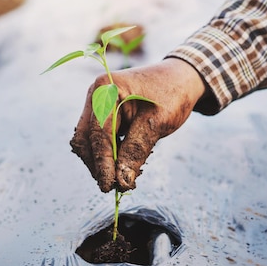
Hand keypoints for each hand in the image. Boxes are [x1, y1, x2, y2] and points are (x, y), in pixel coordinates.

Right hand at [70, 58, 206, 191]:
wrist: (180, 78)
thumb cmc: (172, 94)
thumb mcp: (157, 123)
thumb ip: (136, 150)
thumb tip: (122, 180)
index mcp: (106, 89)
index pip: (98, 133)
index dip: (102, 163)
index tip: (109, 186)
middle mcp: (96, 94)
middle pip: (85, 138)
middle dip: (97, 164)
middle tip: (114, 187)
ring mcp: (97, 103)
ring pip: (88, 141)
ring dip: (101, 161)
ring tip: (121, 178)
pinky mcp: (102, 113)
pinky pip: (97, 138)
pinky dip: (107, 154)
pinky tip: (122, 165)